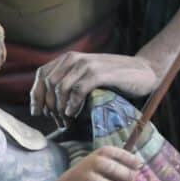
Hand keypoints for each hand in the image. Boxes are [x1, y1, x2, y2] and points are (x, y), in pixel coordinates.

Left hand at [30, 52, 157, 121]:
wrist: (144, 71)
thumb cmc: (113, 79)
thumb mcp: (85, 78)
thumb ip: (68, 83)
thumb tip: (46, 105)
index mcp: (68, 59)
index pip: (42, 75)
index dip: (36, 95)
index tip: (37, 113)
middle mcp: (74, 58)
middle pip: (48, 83)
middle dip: (49, 105)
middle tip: (56, 122)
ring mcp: (87, 64)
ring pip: (61, 88)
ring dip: (60, 108)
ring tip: (66, 121)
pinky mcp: (100, 73)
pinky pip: (78, 90)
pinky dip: (72, 104)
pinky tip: (73, 114)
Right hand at [53, 146, 141, 180]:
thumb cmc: (90, 175)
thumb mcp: (101, 161)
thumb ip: (120, 162)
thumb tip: (140, 164)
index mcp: (101, 152)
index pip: (127, 158)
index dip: (133, 166)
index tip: (132, 171)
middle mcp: (94, 163)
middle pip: (125, 175)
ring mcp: (88, 179)